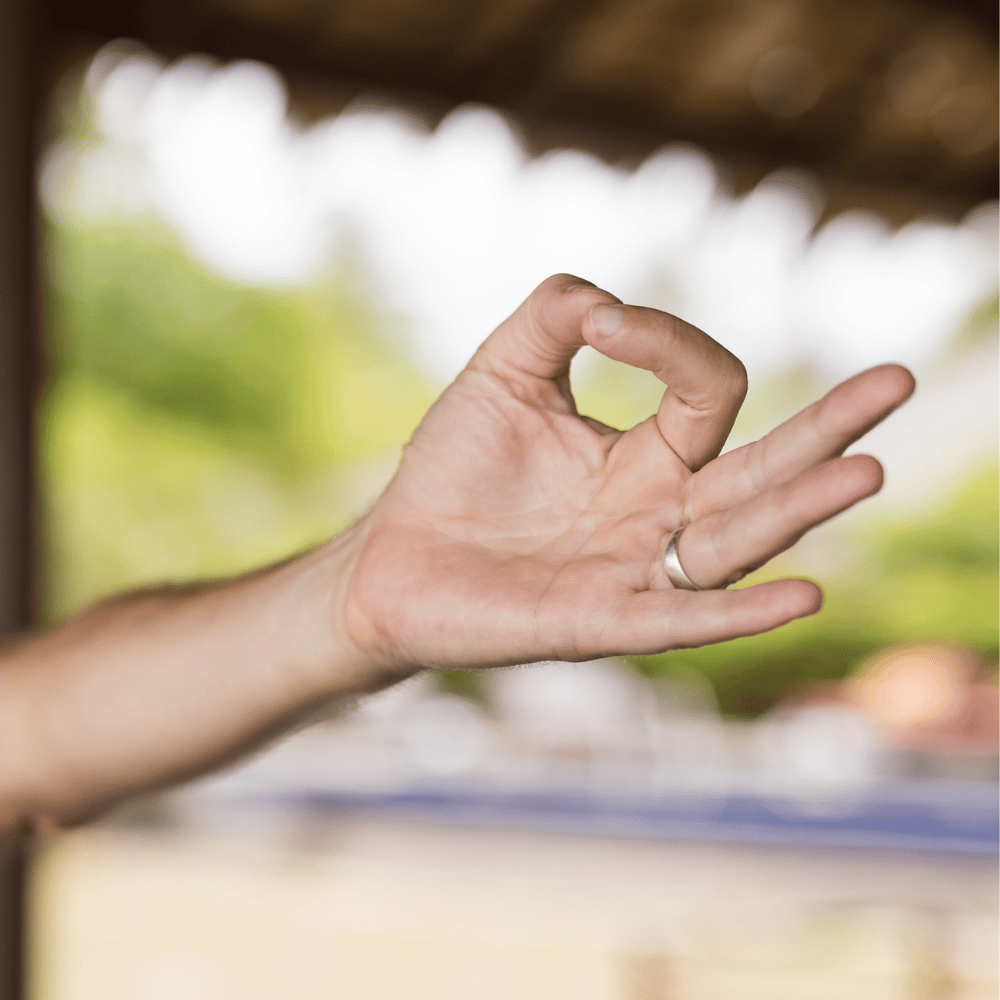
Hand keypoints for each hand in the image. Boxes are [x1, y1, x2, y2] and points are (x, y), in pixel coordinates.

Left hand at [341, 274, 913, 670]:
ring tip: (865, 470)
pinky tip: (803, 594)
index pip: (705, 390)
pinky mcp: (600, 620)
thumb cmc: (452, 469)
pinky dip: (738, 612)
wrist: (393, 557)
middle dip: (826, 430)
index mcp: (645, 453)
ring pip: (735, 540)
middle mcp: (659, 512)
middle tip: (895, 381)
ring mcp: (637, 569)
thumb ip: (552, 317)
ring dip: (799, 510)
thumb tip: (609, 300)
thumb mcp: (503, 373)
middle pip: (761, 472)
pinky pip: (681, 618)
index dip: (668, 342)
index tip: (607, 322)